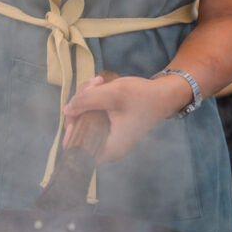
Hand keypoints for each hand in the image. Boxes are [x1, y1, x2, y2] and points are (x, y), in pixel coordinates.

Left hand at [64, 73, 185, 162]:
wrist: (164, 95)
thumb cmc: (142, 97)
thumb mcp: (113, 94)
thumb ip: (87, 100)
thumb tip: (67, 110)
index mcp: (110, 148)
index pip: (78, 151)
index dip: (71, 132)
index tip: (75, 112)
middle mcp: (108, 147)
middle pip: (79, 131)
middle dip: (80, 105)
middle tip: (93, 85)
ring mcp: (110, 137)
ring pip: (85, 119)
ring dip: (87, 98)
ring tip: (100, 80)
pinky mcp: (111, 127)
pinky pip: (93, 116)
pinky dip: (93, 100)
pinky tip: (101, 84)